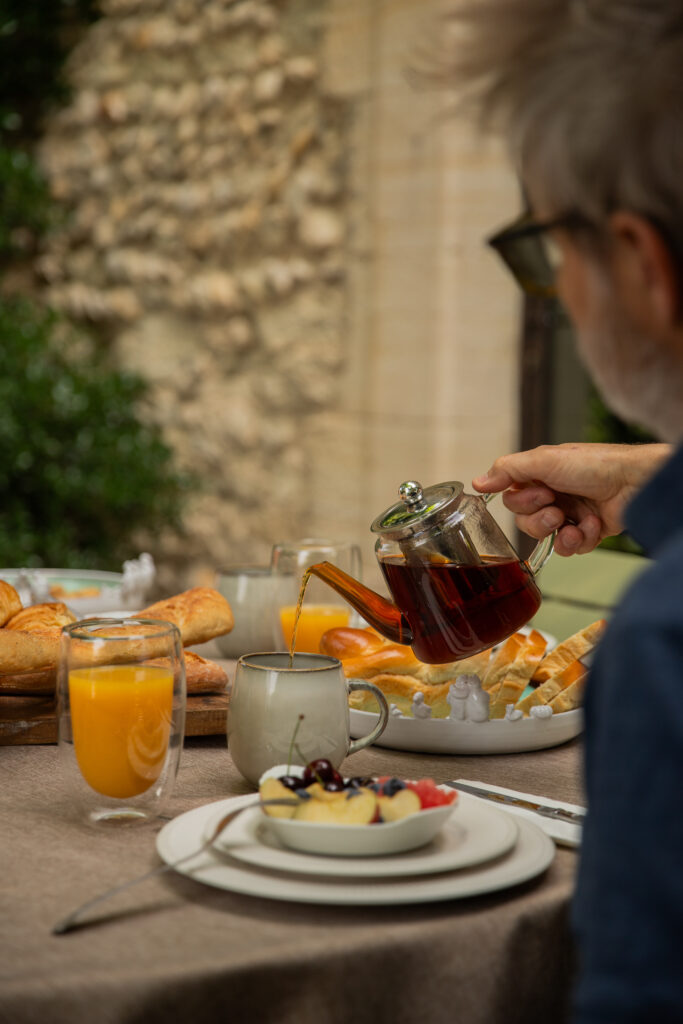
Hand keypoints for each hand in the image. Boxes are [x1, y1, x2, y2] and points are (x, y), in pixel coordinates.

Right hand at [472, 442, 670, 555]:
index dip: (523, 502)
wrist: (634, 483)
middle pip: (525, 522)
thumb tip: (477, 482)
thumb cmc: (594, 465)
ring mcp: (569, 515)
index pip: (512, 500)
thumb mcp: (544, 460)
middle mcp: (552, 495)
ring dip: (559, 533)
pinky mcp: (586, 533)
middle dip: (540, 520)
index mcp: (539, 476)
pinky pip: (570, 548)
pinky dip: (581, 539)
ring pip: (545, 538)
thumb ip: (508, 470)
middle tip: (557, 509)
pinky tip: (592, 525)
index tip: (542, 493)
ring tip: (575, 522)